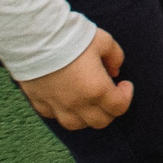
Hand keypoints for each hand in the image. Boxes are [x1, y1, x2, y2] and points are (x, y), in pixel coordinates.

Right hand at [18, 28, 132, 128]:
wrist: (35, 38)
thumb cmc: (72, 38)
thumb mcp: (104, 41)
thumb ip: (115, 57)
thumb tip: (115, 71)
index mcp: (96, 89)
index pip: (119, 107)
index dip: (126, 96)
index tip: (124, 84)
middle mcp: (77, 103)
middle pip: (100, 121)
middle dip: (110, 110)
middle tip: (110, 95)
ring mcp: (56, 105)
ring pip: (76, 124)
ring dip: (87, 116)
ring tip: (89, 101)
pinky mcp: (39, 102)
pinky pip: (54, 116)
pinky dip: (64, 112)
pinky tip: (66, 100)